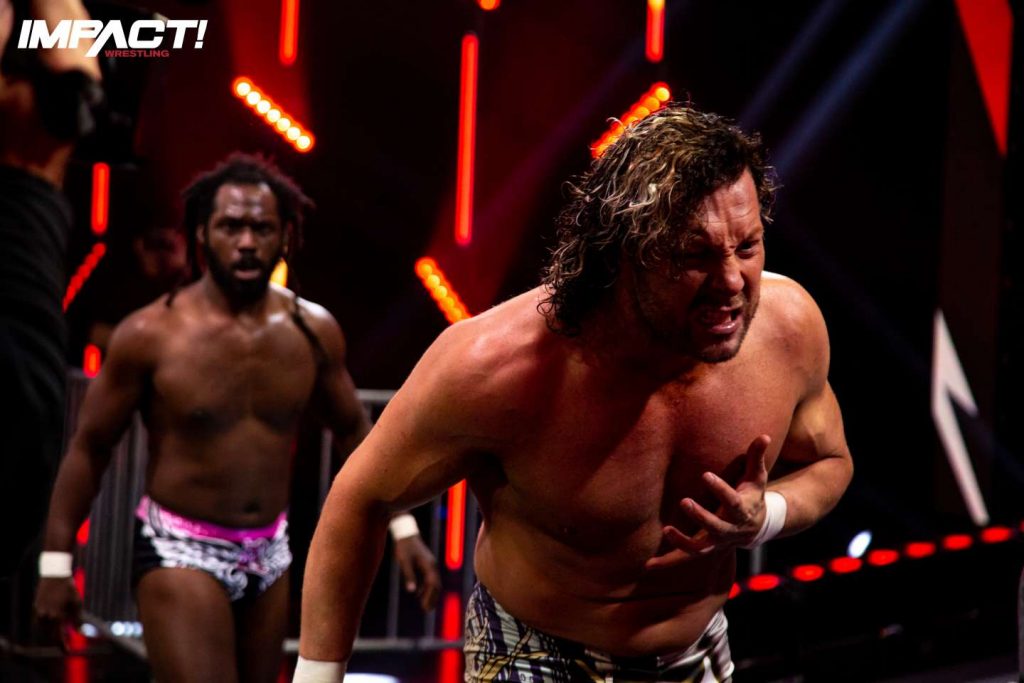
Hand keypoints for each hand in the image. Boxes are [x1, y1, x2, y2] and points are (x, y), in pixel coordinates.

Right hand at [33, 576, 82, 646]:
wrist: (54, 575)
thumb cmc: (68, 588)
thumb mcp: (77, 603)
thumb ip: (77, 620)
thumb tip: (79, 633)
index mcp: (56, 617)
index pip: (58, 637)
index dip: (63, 646)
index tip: (67, 652)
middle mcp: (45, 617)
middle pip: (50, 635)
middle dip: (58, 638)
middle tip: (67, 640)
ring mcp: (38, 613)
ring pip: (44, 629)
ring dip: (52, 630)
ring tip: (62, 624)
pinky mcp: (35, 608)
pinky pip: (40, 621)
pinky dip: (47, 623)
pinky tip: (54, 618)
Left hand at [393, 535, 440, 610]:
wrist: (406, 532)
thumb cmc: (404, 547)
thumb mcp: (404, 562)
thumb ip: (409, 576)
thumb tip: (411, 591)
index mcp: (429, 566)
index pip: (433, 585)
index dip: (430, 597)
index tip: (425, 608)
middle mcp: (432, 565)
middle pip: (436, 585)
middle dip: (432, 598)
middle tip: (426, 610)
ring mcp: (430, 563)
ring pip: (433, 582)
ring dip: (429, 593)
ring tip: (424, 605)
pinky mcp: (426, 562)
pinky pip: (429, 577)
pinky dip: (426, 587)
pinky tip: (418, 592)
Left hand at [647, 435, 770, 569]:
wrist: (757, 527)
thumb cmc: (752, 495)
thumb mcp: (757, 477)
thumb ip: (756, 457)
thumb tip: (764, 435)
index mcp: (742, 510)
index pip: (732, 500)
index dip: (720, 489)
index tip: (705, 475)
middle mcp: (730, 529)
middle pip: (716, 526)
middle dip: (701, 516)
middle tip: (684, 501)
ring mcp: (717, 542)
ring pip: (701, 548)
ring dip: (683, 543)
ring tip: (666, 531)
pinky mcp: (704, 548)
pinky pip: (686, 558)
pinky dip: (668, 563)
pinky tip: (648, 565)